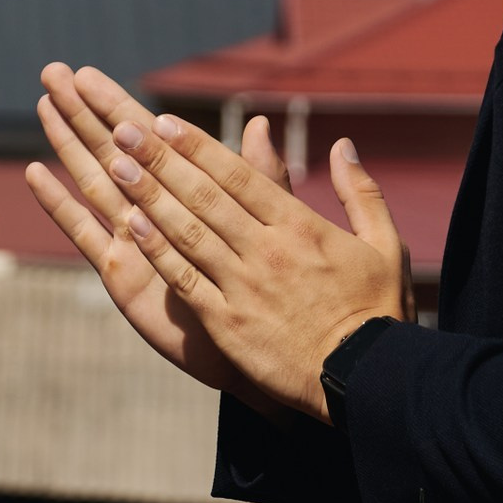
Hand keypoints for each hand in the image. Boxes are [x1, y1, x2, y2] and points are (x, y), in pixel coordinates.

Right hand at [24, 64, 288, 400]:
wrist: (264, 346)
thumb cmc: (271, 287)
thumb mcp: (274, 224)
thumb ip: (261, 176)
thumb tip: (261, 122)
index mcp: (189, 193)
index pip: (148, 138)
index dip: (117, 104)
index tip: (88, 72)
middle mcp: (155, 211)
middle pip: (111, 150)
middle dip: (82, 112)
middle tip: (53, 72)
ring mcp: (134, 240)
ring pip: (94, 181)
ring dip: (67, 144)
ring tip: (42, 106)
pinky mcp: (122, 274)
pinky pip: (86, 233)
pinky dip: (61, 204)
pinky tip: (36, 174)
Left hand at [39, 64, 411, 417]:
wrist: (367, 380)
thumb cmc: (379, 313)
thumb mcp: (385, 245)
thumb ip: (361, 192)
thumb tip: (343, 145)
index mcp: (301, 226)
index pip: (239, 175)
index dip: (198, 146)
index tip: (165, 122)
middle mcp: (267, 249)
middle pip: (204, 195)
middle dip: (161, 159)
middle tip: (123, 129)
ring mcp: (243, 286)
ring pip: (187, 231)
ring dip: (149, 196)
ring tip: (116, 164)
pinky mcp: (227, 322)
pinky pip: (184, 280)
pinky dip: (157, 250)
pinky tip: (132, 225)